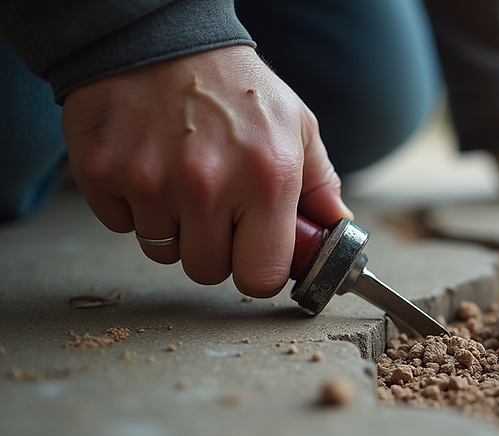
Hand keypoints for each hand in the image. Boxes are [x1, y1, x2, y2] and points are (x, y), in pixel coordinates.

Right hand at [62, 45, 351, 297]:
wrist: (160, 35)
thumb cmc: (234, 84)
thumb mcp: (297, 125)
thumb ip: (320, 185)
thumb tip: (336, 231)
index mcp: (267, 177)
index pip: (261, 277)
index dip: (259, 270)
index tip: (255, 254)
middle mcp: (207, 184)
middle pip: (206, 271)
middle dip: (215, 249)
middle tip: (217, 209)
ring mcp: (149, 180)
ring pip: (161, 252)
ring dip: (172, 227)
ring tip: (181, 178)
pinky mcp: (102, 172)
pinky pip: (119, 225)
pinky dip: (132, 206)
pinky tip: (148, 166)